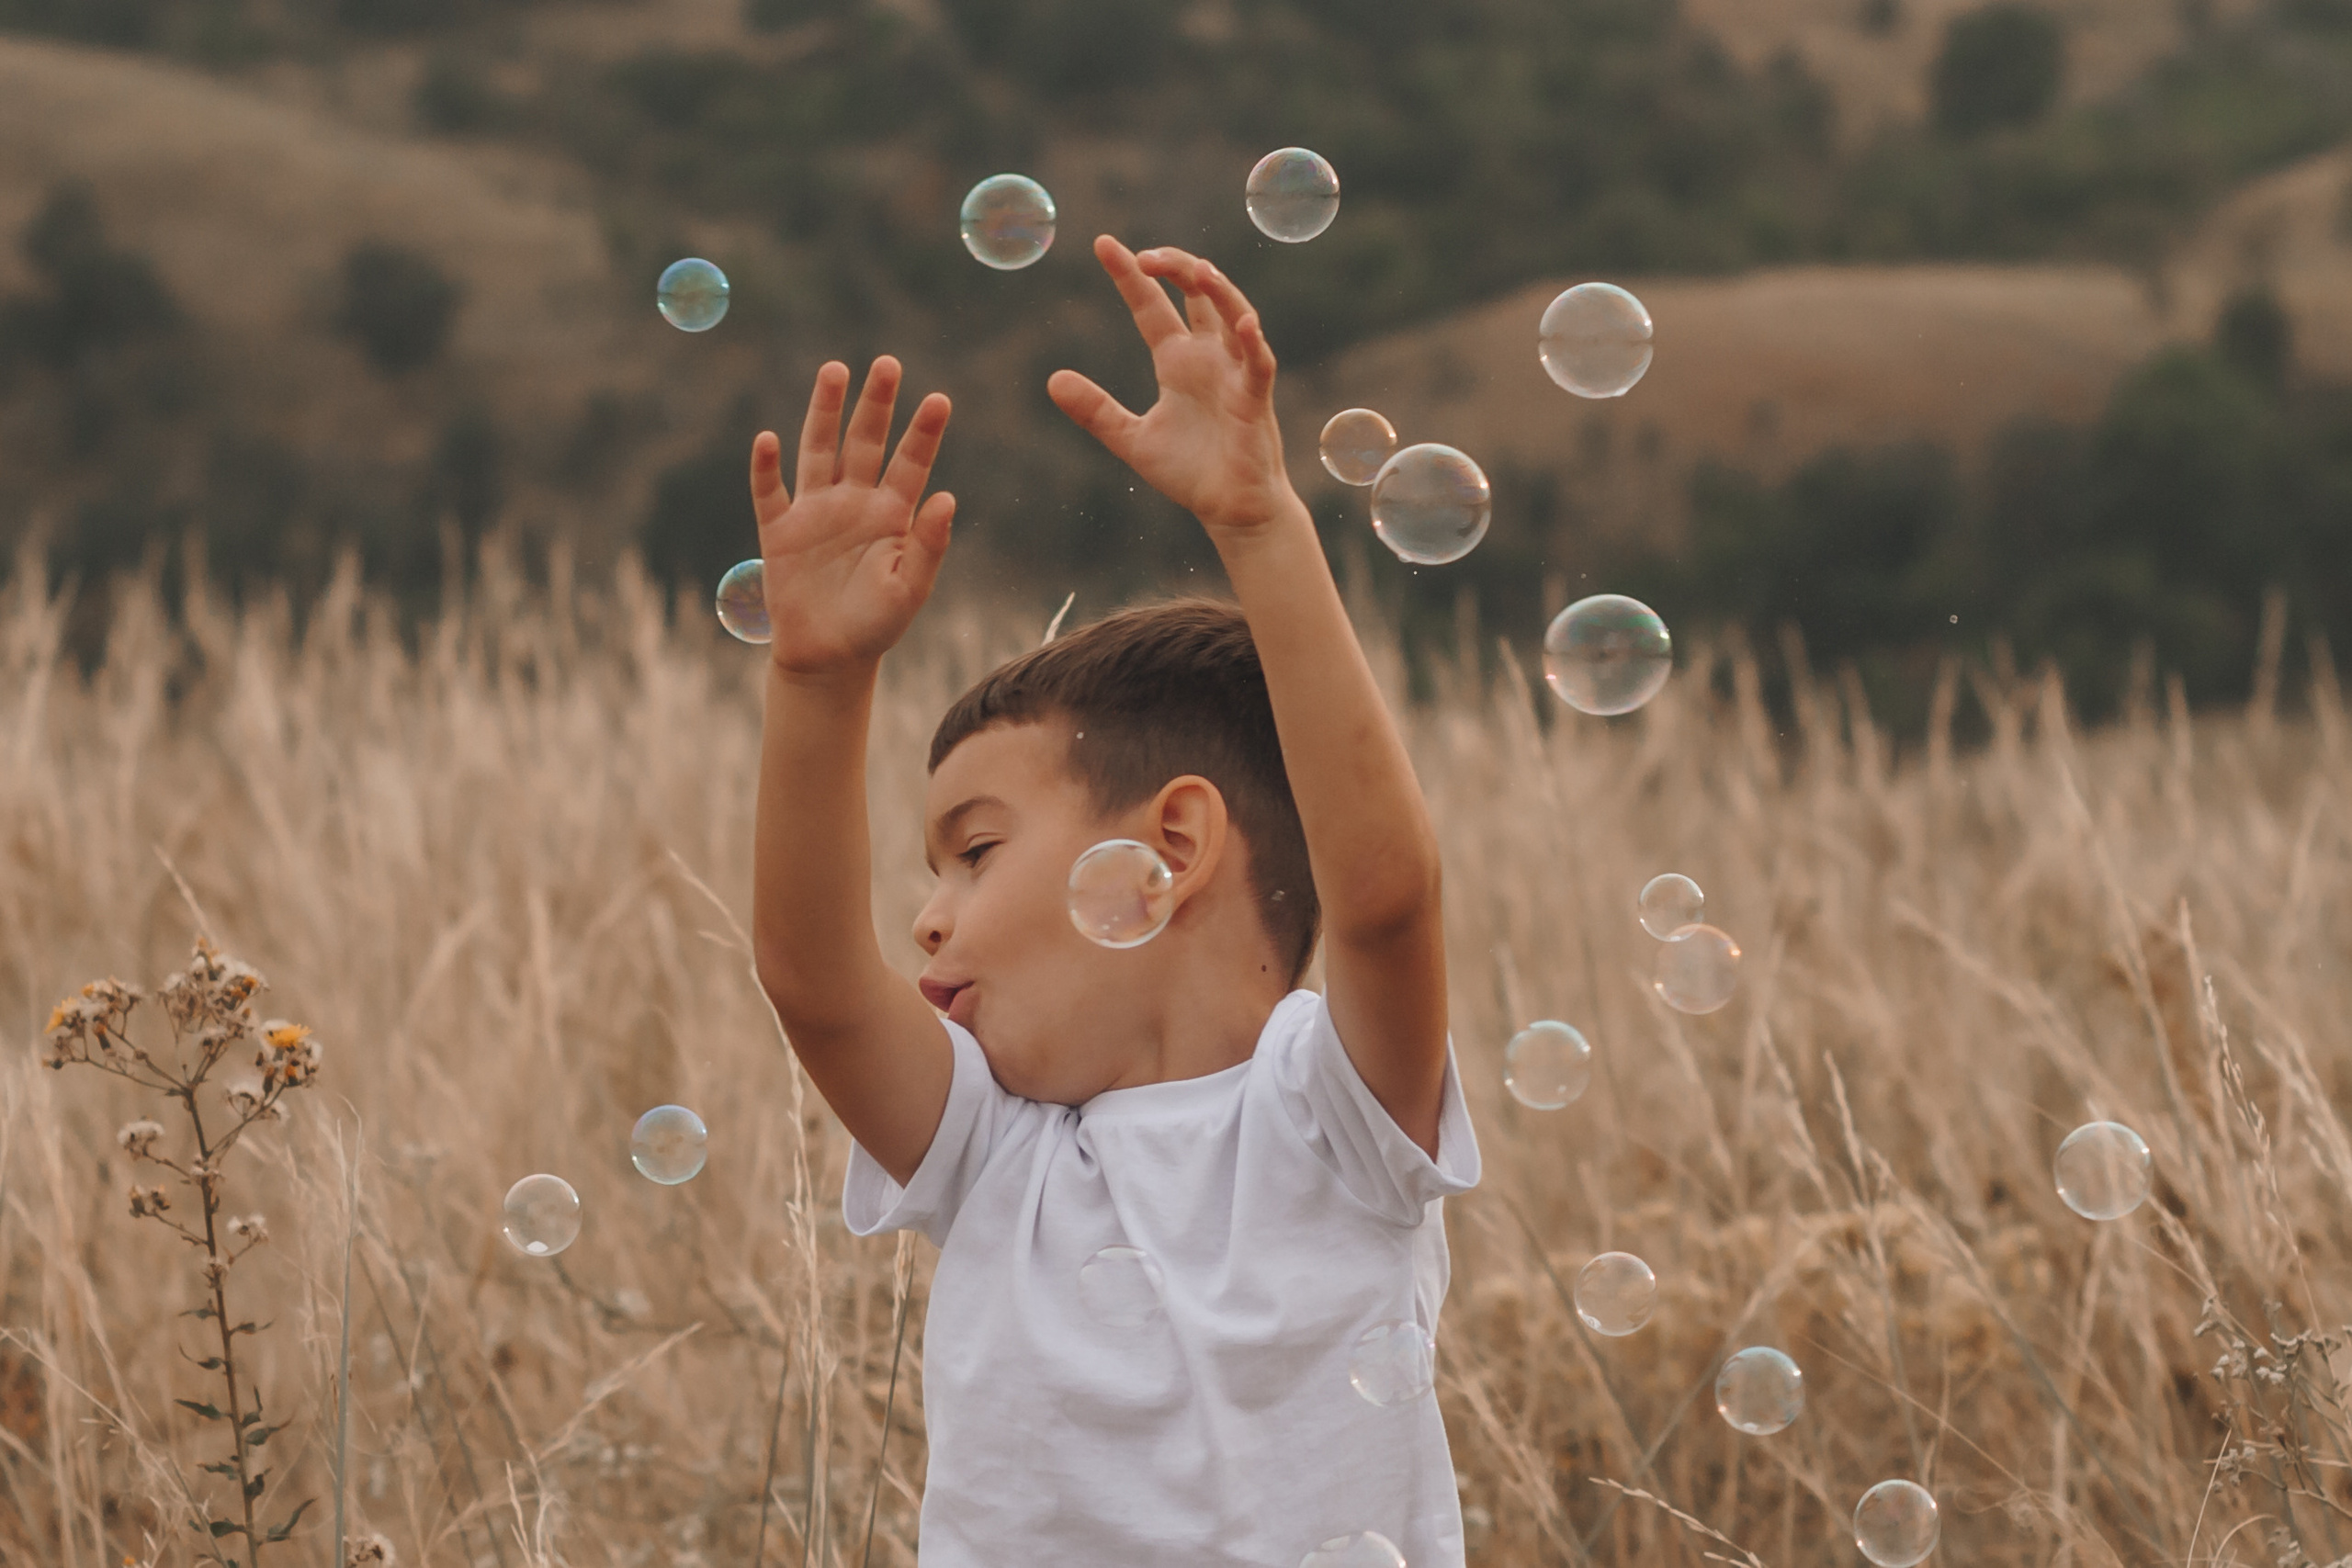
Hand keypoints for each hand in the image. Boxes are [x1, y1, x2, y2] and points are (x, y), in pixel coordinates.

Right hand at [751, 357, 953, 677]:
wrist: (829, 659)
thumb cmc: (877, 626)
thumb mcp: (910, 589)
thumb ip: (929, 544)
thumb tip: (948, 497)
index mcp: (893, 514)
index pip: (912, 463)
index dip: (924, 432)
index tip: (941, 399)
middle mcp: (855, 502)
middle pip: (866, 441)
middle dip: (877, 403)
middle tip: (889, 363)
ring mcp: (816, 511)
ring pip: (820, 450)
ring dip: (825, 412)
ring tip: (836, 369)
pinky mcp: (780, 531)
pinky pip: (770, 492)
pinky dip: (766, 467)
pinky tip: (767, 438)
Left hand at [1048, 236, 1298, 536]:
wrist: (1229, 510)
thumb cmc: (1190, 472)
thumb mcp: (1131, 438)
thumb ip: (1096, 411)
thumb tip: (1053, 380)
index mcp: (1177, 361)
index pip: (1152, 305)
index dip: (1129, 275)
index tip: (1103, 244)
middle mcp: (1207, 357)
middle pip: (1198, 293)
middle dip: (1175, 268)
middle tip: (1144, 257)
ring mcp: (1234, 374)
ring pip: (1233, 314)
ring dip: (1218, 289)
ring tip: (1195, 269)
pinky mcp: (1254, 400)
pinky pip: (1258, 363)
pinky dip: (1252, 342)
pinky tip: (1241, 323)